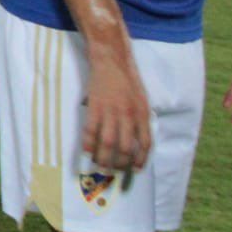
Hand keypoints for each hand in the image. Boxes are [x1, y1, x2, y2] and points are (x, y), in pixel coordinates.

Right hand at [81, 46, 152, 173]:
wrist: (112, 60)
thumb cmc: (128, 79)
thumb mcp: (142, 99)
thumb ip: (140, 119)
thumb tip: (137, 139)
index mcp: (143, 114)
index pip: (145, 143)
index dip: (141, 159)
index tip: (136, 169)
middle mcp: (129, 116)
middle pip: (125, 147)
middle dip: (120, 163)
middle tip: (115, 170)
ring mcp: (111, 112)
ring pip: (108, 143)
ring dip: (104, 158)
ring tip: (101, 166)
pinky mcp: (95, 107)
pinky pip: (91, 130)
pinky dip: (88, 143)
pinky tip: (87, 152)